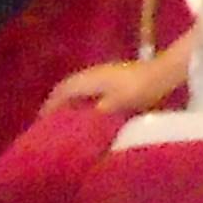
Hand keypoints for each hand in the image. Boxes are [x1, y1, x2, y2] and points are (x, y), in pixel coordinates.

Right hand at [45, 56, 175, 116]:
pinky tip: (87, 112)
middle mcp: (90, 74)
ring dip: (69, 101)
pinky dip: (81, 99)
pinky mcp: (113, 77)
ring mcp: (102, 73)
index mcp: (86, 80)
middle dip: (56, 104)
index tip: (40, 125)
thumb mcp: (112, 107)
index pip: (60, 94)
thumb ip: (93, 117)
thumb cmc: (136, 90)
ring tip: (64, 120)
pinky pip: (88, 88)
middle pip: (66, 89)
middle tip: (49, 124)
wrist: (162, 73)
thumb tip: (79, 129)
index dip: (48, 109)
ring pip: (77, 88)